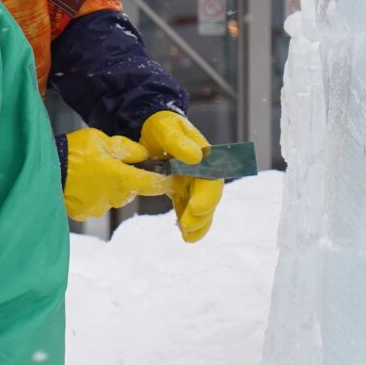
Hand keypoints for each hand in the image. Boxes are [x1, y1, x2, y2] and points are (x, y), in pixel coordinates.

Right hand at [62, 127, 168, 221]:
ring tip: (89, 171)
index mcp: (124, 178)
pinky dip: (92, 194)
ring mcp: (100, 207)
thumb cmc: (73, 152)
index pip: (156, 184)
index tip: (171, 177)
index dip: (166, 181)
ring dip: (108, 186)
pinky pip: (96, 203)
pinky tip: (79, 183)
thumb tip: (144, 155)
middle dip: (127, 178)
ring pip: (113, 196)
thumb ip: (127, 149)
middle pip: (132, 189)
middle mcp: (116, 197)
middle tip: (110, 162)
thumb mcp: (102, 140)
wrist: (42, 170)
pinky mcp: (85, 212)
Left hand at [140, 109, 221, 242]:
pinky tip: (183, 234)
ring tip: (188, 238)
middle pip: (209, 198)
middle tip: (187, 227)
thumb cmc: (163, 126)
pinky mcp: (182, 190)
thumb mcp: (168, 128)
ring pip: (201, 207)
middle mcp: (203, 172)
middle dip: (202, 215)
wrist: (153, 128)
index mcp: (205, 158)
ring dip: (197, 224)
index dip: (206, 196)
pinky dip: (186, 220)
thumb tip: (196, 157)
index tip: (196, 208)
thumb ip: (179, 142)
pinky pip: (187, 208)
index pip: (211, 179)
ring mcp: (193, 183)